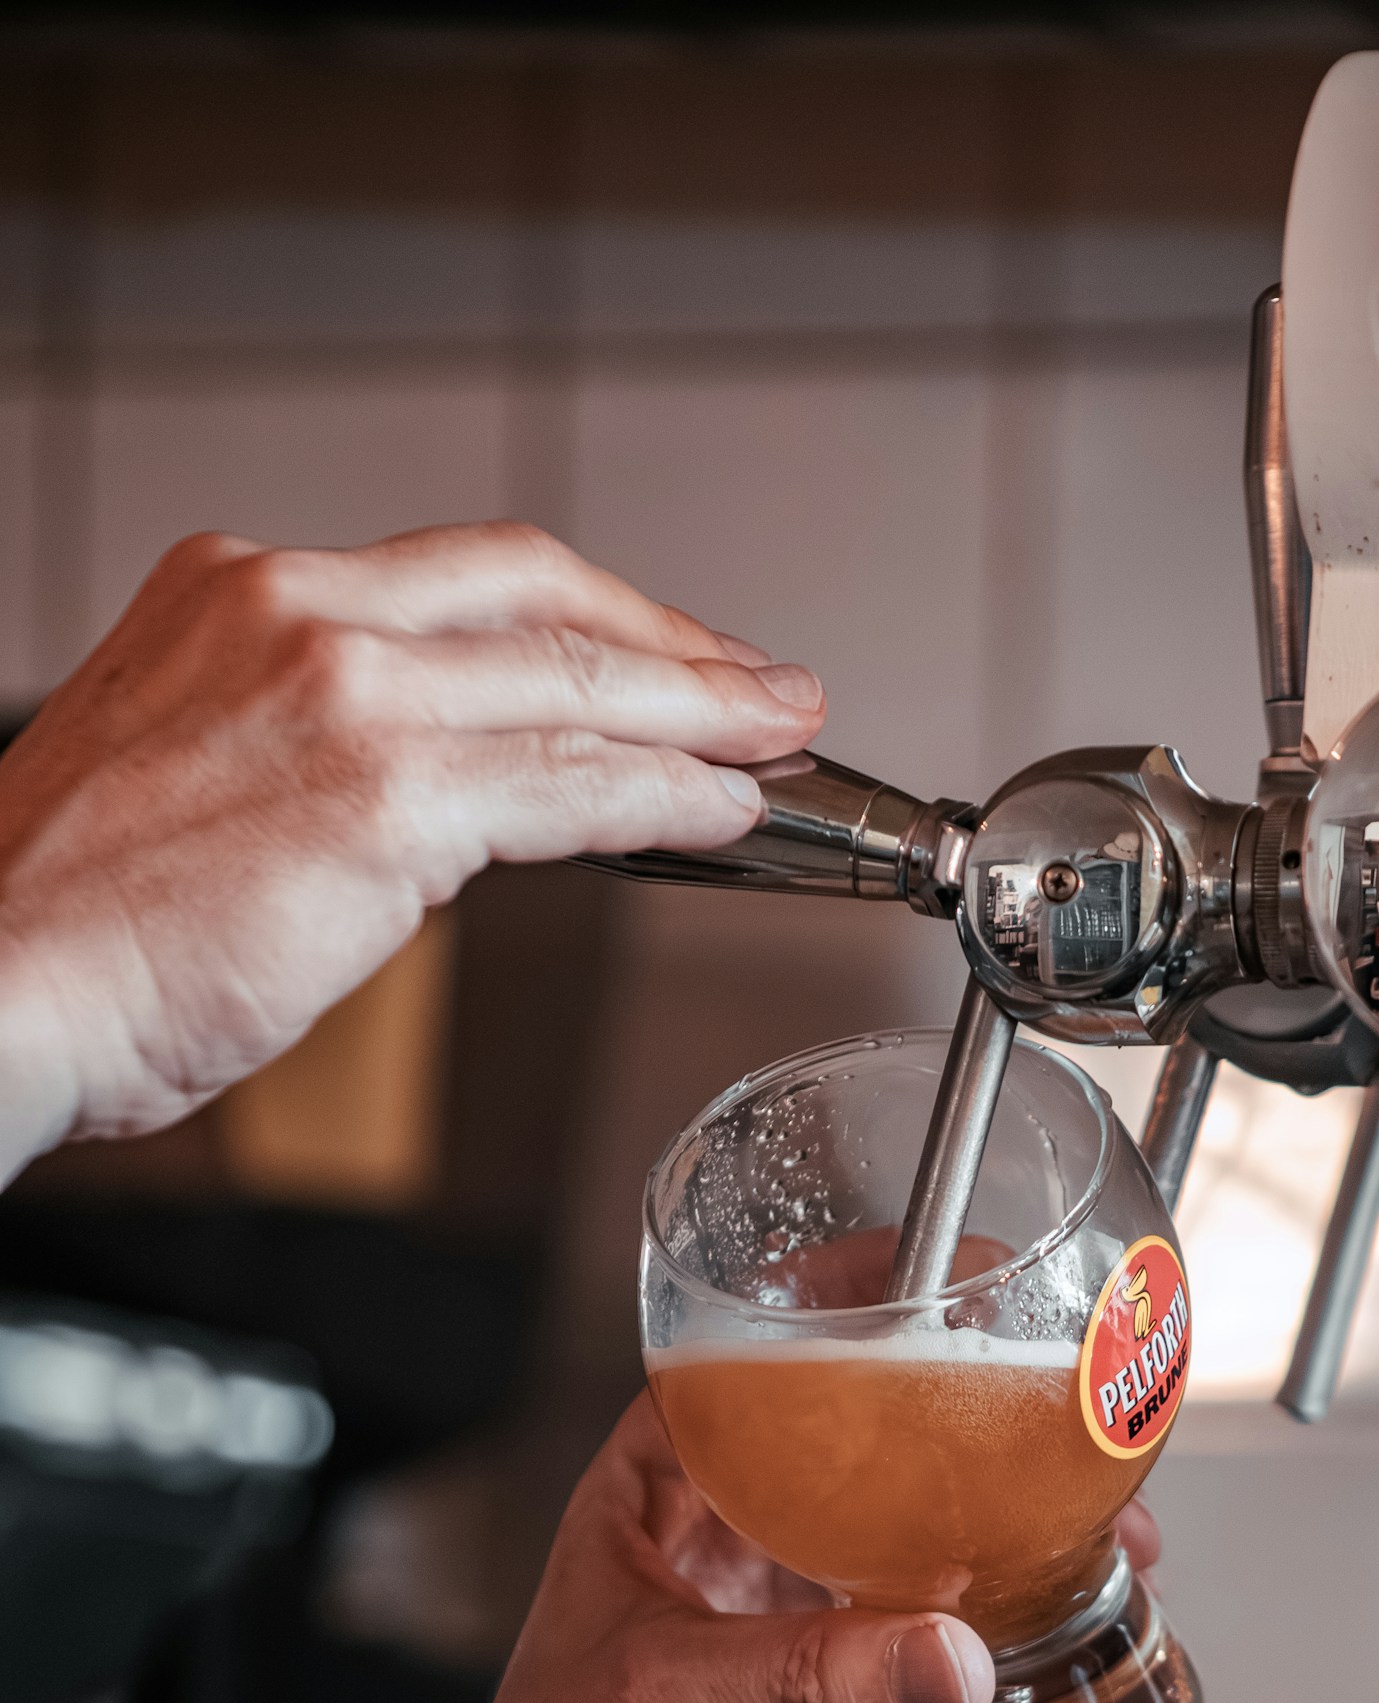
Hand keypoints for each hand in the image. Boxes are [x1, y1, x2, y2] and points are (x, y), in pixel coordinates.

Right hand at [0, 522, 824, 1168]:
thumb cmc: (72, 920)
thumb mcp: (189, 772)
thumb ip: (306, 757)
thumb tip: (422, 812)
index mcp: (238, 594)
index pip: (457, 581)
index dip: (582, 616)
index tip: (650, 653)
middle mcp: (293, 613)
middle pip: (541, 597)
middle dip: (673, 641)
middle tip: (760, 682)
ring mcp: (346, 696)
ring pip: (578, 685)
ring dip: (702, 714)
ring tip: (781, 741)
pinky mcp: (388, 798)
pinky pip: (573, 786)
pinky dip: (669, 795)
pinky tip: (725, 811)